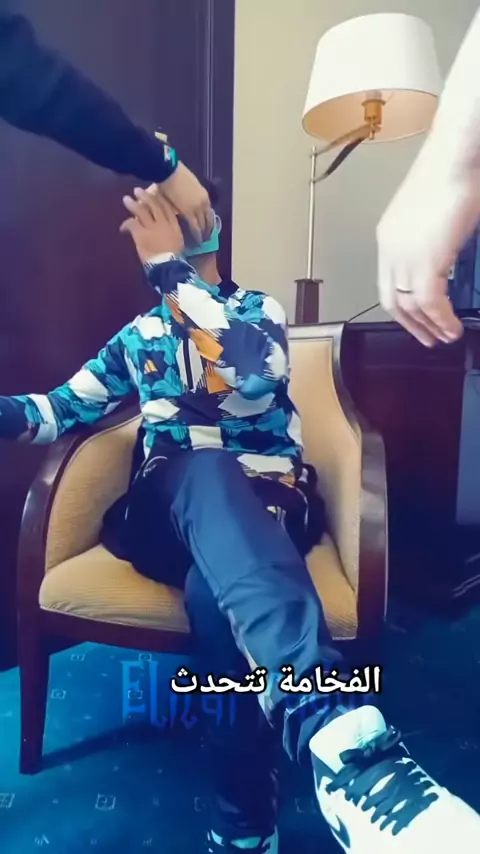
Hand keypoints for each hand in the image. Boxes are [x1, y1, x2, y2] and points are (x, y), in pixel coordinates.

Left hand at [120, 187, 183, 262]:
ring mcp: (151, 227)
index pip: (167, 208)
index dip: (161, 199)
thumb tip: (168, 230)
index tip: (156, 191)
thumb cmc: (175, 258)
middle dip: (146, 197)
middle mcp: (163, 223)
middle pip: (154, 205)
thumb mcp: (178, 243)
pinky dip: (126, 224)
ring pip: (141, 211)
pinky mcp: (141, 234)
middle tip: (138, 190)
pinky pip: (132, 224)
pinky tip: (122, 227)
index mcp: (174, 226)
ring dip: (133, 204)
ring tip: (126, 199)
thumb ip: (173, 234)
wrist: (168, 266)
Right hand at [159, 162, 213, 245]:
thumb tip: (185, 207)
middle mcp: (204, 202)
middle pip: (208, 219)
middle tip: (207, 238)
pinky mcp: (189, 212)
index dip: (207, 220)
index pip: (208, 212)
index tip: (207, 228)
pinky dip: (197, 234)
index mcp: (204, 196)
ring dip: (203, 232)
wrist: (168, 172)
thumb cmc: (174, 176)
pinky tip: (197, 240)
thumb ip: (189, 199)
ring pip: (203, 224)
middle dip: (208, 229)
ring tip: (202, 241)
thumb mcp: (187, 188)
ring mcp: (197, 207)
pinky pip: (195, 226)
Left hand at [376, 152, 479, 346]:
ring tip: (445, 336)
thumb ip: (434, 241)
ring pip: (410, 305)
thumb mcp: (436, 215)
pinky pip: (429, 302)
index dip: (402, 306)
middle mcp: (390, 248)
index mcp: (389, 236)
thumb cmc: (452, 171)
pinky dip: (441, 319)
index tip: (417, 319)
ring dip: (429, 326)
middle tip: (428, 338)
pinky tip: (452, 328)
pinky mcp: (425, 259)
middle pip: (392, 299)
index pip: (387, 282)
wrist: (456, 153)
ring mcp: (405, 254)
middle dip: (412, 324)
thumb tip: (446, 259)